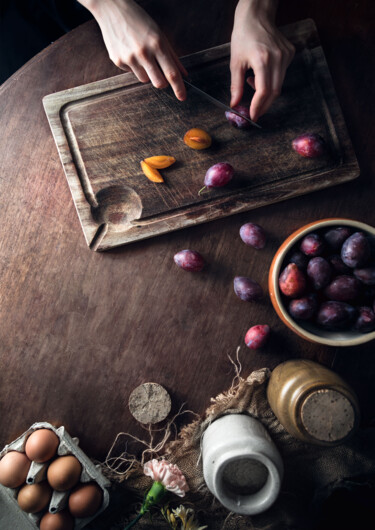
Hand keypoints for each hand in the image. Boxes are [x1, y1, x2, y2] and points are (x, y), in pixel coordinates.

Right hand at [79, 0, 186, 100]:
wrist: (112, 9)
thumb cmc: (139, 20)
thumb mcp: (159, 34)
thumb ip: (172, 56)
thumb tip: (183, 74)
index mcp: (157, 44)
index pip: (171, 73)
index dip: (179, 88)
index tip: (182, 97)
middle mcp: (143, 53)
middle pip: (158, 83)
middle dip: (162, 82)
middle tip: (160, 73)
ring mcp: (129, 58)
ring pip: (144, 79)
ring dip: (146, 72)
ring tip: (141, 55)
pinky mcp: (118, 61)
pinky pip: (131, 72)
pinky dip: (133, 66)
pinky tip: (129, 51)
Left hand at [230, 0, 294, 121]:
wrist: (256, 15)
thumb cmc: (243, 36)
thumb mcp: (235, 62)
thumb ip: (236, 85)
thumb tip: (234, 104)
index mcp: (262, 59)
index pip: (264, 90)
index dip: (258, 106)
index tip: (253, 116)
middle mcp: (277, 58)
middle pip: (274, 91)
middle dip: (264, 105)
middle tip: (255, 112)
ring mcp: (286, 55)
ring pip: (279, 85)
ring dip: (266, 92)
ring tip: (252, 83)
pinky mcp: (290, 53)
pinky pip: (282, 75)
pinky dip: (271, 81)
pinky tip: (260, 73)